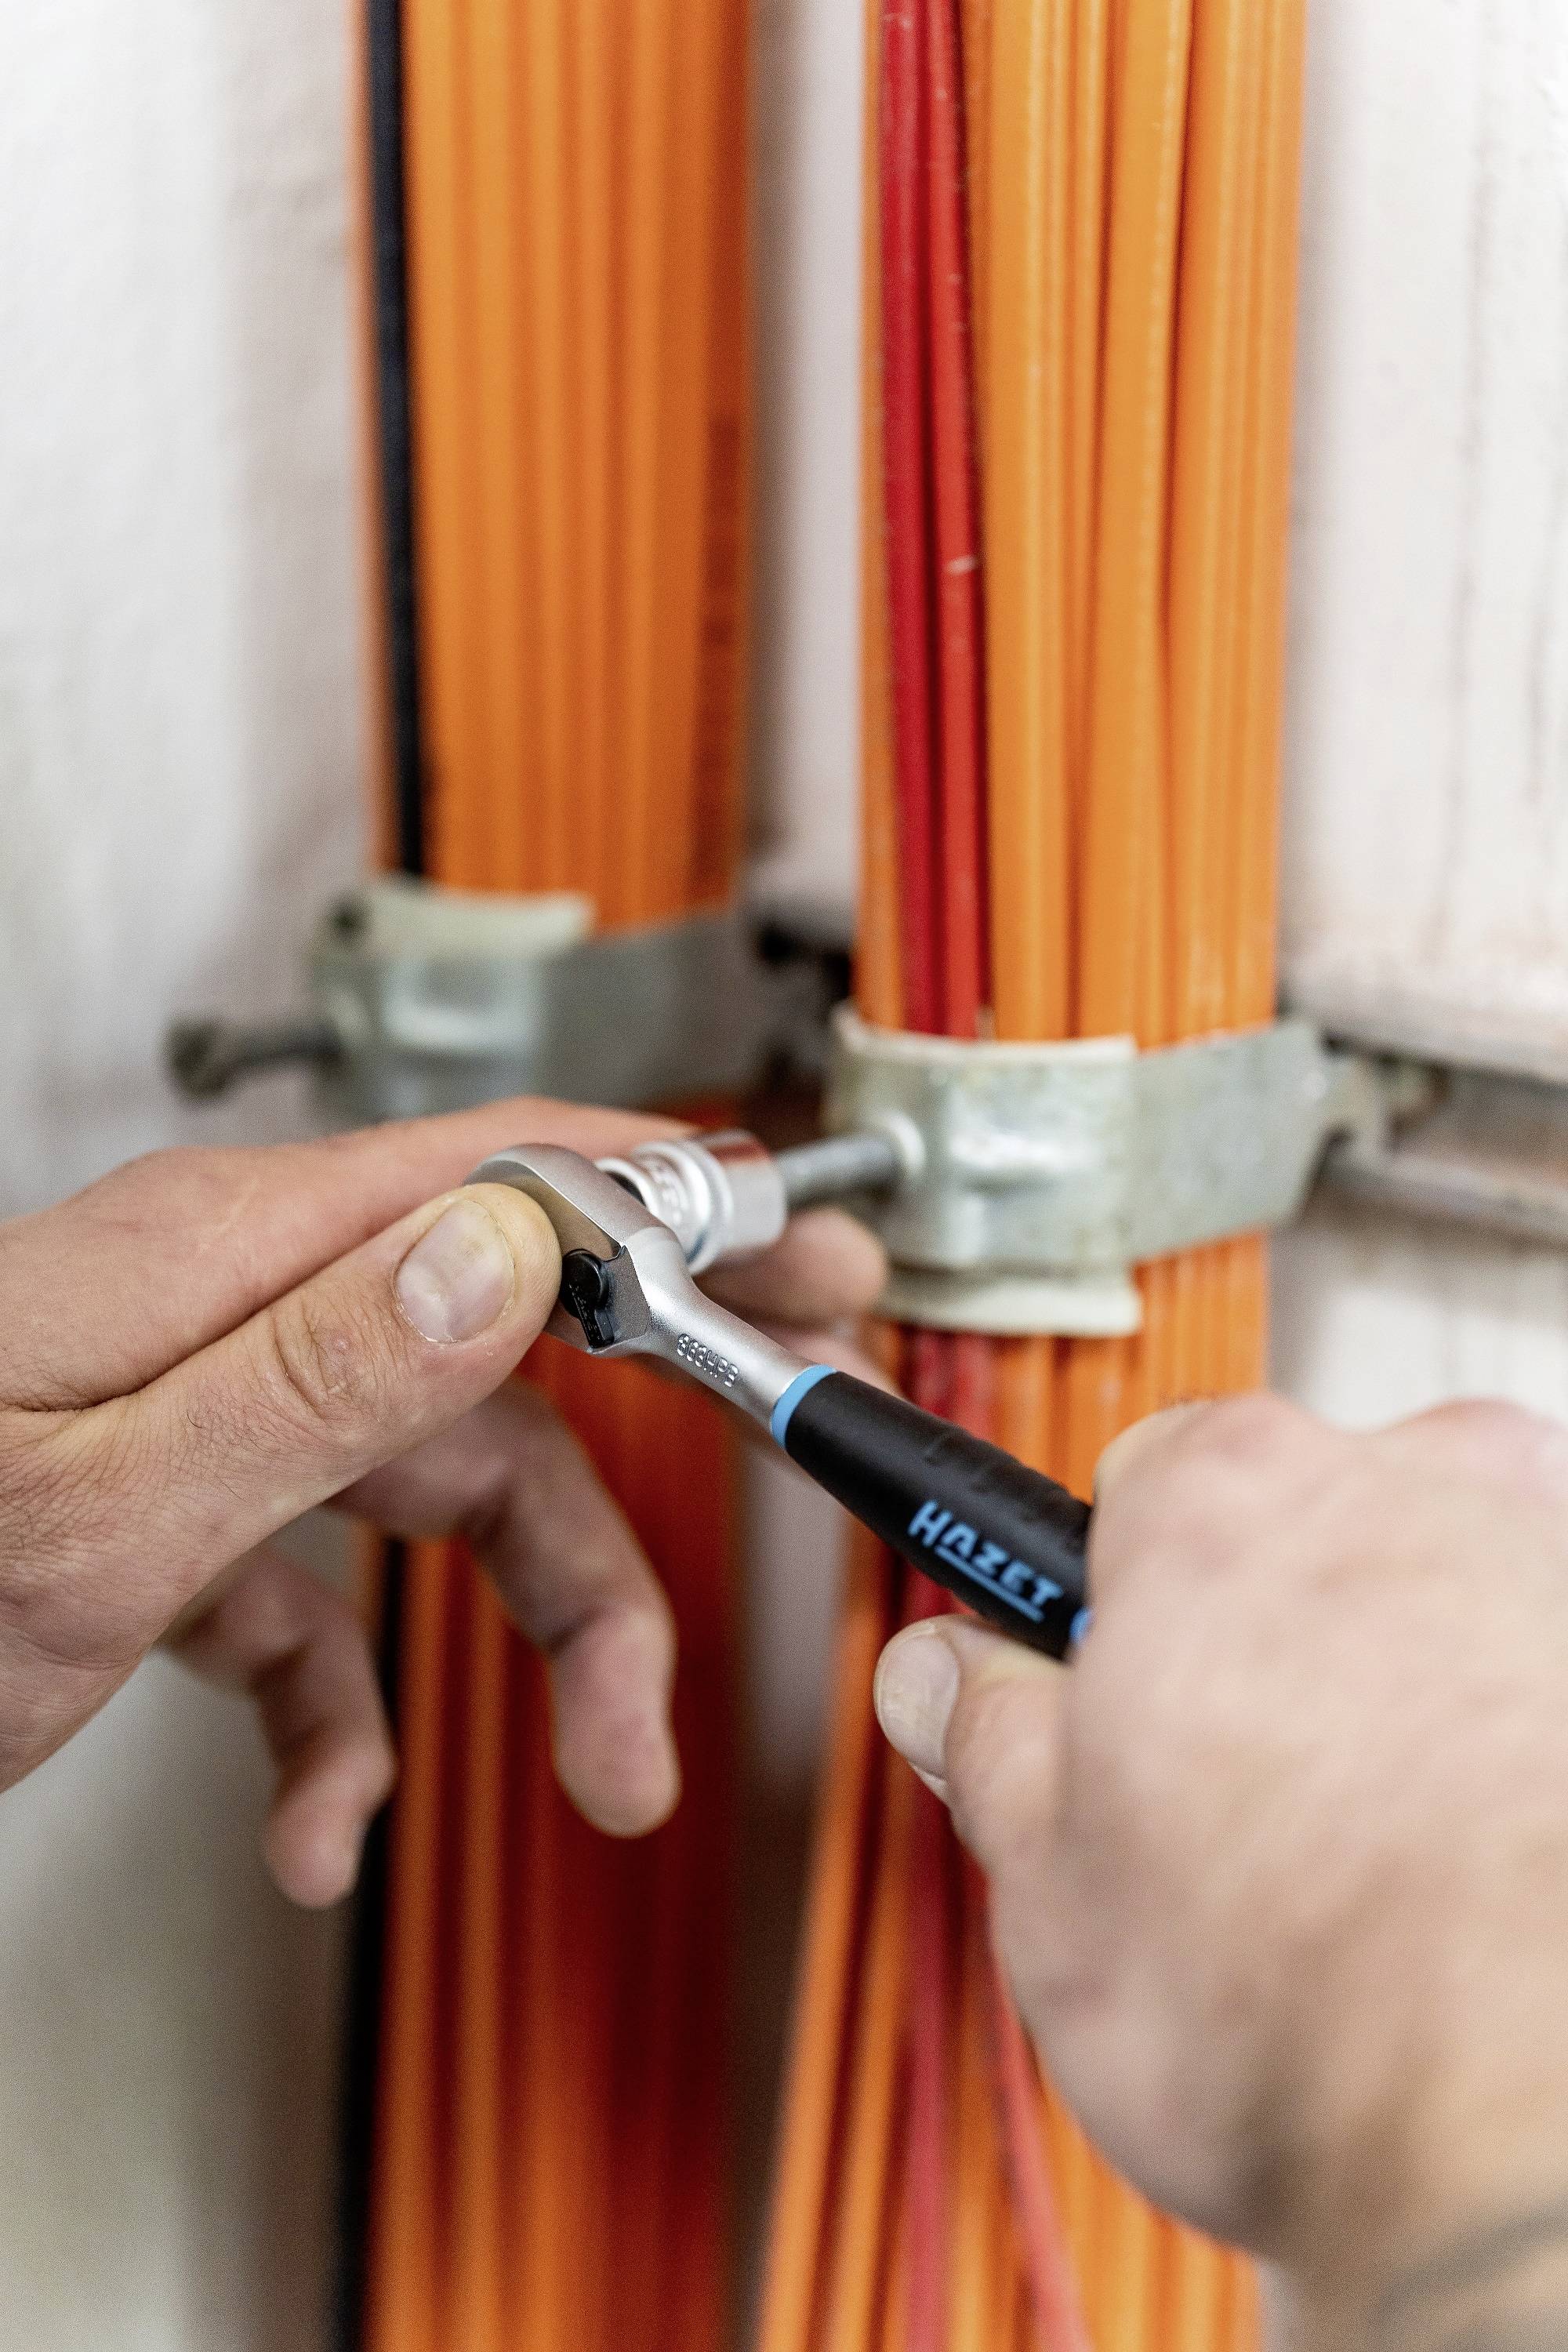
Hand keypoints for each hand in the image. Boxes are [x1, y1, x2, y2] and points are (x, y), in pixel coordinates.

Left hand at [0, 1101, 883, 1908]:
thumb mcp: (94, 1508)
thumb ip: (311, 1376)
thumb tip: (500, 1251)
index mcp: (232, 1262)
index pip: (507, 1181)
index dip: (685, 1207)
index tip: (811, 1242)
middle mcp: (237, 1316)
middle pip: (507, 1344)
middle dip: (662, 1420)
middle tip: (803, 1411)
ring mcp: (209, 1420)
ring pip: (436, 1494)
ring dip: (533, 1642)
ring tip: (598, 1775)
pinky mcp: (172, 1522)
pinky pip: (315, 1610)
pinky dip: (345, 1723)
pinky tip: (321, 1827)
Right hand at [874, 1396, 1567, 2347]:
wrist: (1540, 2145)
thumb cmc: (1311, 2015)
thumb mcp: (1046, 1883)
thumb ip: (986, 1733)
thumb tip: (941, 1673)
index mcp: (1230, 1493)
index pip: (1135, 1483)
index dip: (1110, 1610)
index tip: (1107, 1684)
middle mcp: (1413, 1481)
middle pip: (1300, 1530)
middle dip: (1262, 1645)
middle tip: (1234, 1814)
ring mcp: (1553, 1562)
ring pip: (1438, 1595)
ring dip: (1399, 1690)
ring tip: (1371, 1869)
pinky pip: (1544, 1670)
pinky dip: (1514, 1745)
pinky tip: (1480, 1871)